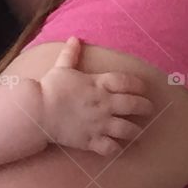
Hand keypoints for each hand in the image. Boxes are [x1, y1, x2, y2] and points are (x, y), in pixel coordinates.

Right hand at [38, 37, 152, 155]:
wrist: (38, 111)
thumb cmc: (50, 88)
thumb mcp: (61, 68)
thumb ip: (70, 54)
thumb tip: (74, 38)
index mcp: (98, 84)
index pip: (127, 82)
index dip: (138, 84)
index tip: (143, 87)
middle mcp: (104, 104)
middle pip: (134, 105)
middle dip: (145, 107)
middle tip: (149, 109)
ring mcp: (99, 124)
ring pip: (127, 129)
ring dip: (136, 131)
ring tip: (139, 132)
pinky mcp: (91, 140)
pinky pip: (110, 148)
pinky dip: (117, 149)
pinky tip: (119, 148)